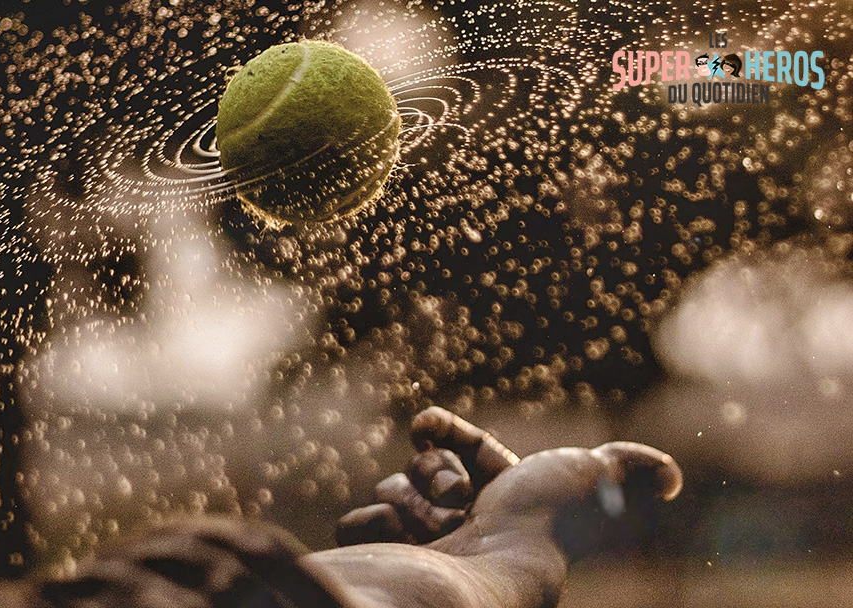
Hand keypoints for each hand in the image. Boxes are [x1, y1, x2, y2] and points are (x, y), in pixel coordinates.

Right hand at [308, 406, 682, 607]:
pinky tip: (399, 541)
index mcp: (498, 503)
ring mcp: (419, 547)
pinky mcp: (384, 561)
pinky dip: (373, 524)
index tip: (425, 425)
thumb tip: (671, 477)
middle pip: (421, 469)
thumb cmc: (545, 523)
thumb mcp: (595, 479)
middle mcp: (458, 527)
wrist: (497, 570)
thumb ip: (628, 466)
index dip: (444, 432)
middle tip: (457, 497)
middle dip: (435, 472)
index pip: (461, 449)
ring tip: (442, 528)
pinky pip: (356, 523)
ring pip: (389, 490)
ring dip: (410, 499)